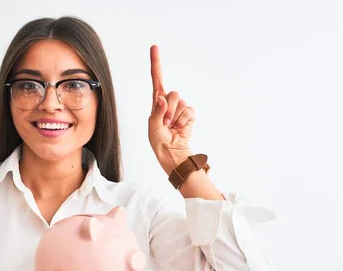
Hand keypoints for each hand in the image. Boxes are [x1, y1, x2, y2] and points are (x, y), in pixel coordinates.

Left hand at [148, 45, 195, 174]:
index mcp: (156, 102)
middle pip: (172, 93)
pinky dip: (184, 121)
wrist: (172, 152)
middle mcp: (169, 101)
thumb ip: (157, 112)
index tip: (154, 47)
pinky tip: (180, 127)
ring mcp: (180, 107)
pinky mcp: (190, 113)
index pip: (157, 79)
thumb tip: (162, 98)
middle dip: (168, 109)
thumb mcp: (153, 128)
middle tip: (165, 123)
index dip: (156, 63)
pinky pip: (189, 110)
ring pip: (180, 102)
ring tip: (171, 127)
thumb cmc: (158, 141)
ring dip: (175, 117)